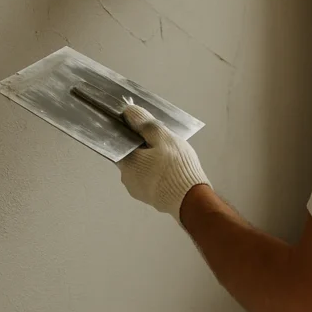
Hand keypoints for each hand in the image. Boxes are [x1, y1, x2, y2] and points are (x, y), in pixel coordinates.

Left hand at [117, 104, 210, 220]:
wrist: (191, 200)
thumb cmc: (175, 166)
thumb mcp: (162, 137)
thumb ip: (144, 123)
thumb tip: (128, 112)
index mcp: (125, 162)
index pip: (119, 141)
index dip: (130, 131)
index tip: (143, 125)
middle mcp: (126, 178)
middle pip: (132, 154)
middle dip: (144, 145)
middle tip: (163, 139)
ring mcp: (138, 191)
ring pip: (142, 167)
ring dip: (152, 158)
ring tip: (171, 154)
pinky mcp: (151, 198)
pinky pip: (150, 178)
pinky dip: (157, 171)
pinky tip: (171, 167)